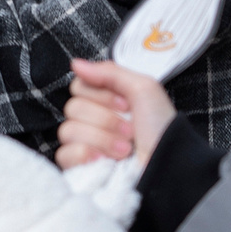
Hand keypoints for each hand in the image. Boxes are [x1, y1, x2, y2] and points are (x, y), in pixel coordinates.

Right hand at [57, 59, 175, 171]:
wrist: (167, 165)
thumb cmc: (160, 129)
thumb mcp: (144, 89)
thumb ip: (109, 72)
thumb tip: (76, 63)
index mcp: (105, 102)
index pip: (79, 86)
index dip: (101, 95)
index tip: (126, 105)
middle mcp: (92, 122)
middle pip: (72, 108)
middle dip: (106, 119)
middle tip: (130, 130)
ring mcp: (84, 146)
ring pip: (68, 130)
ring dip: (102, 138)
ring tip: (125, 149)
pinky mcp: (79, 168)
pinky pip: (64, 154)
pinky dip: (86, 155)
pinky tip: (105, 160)